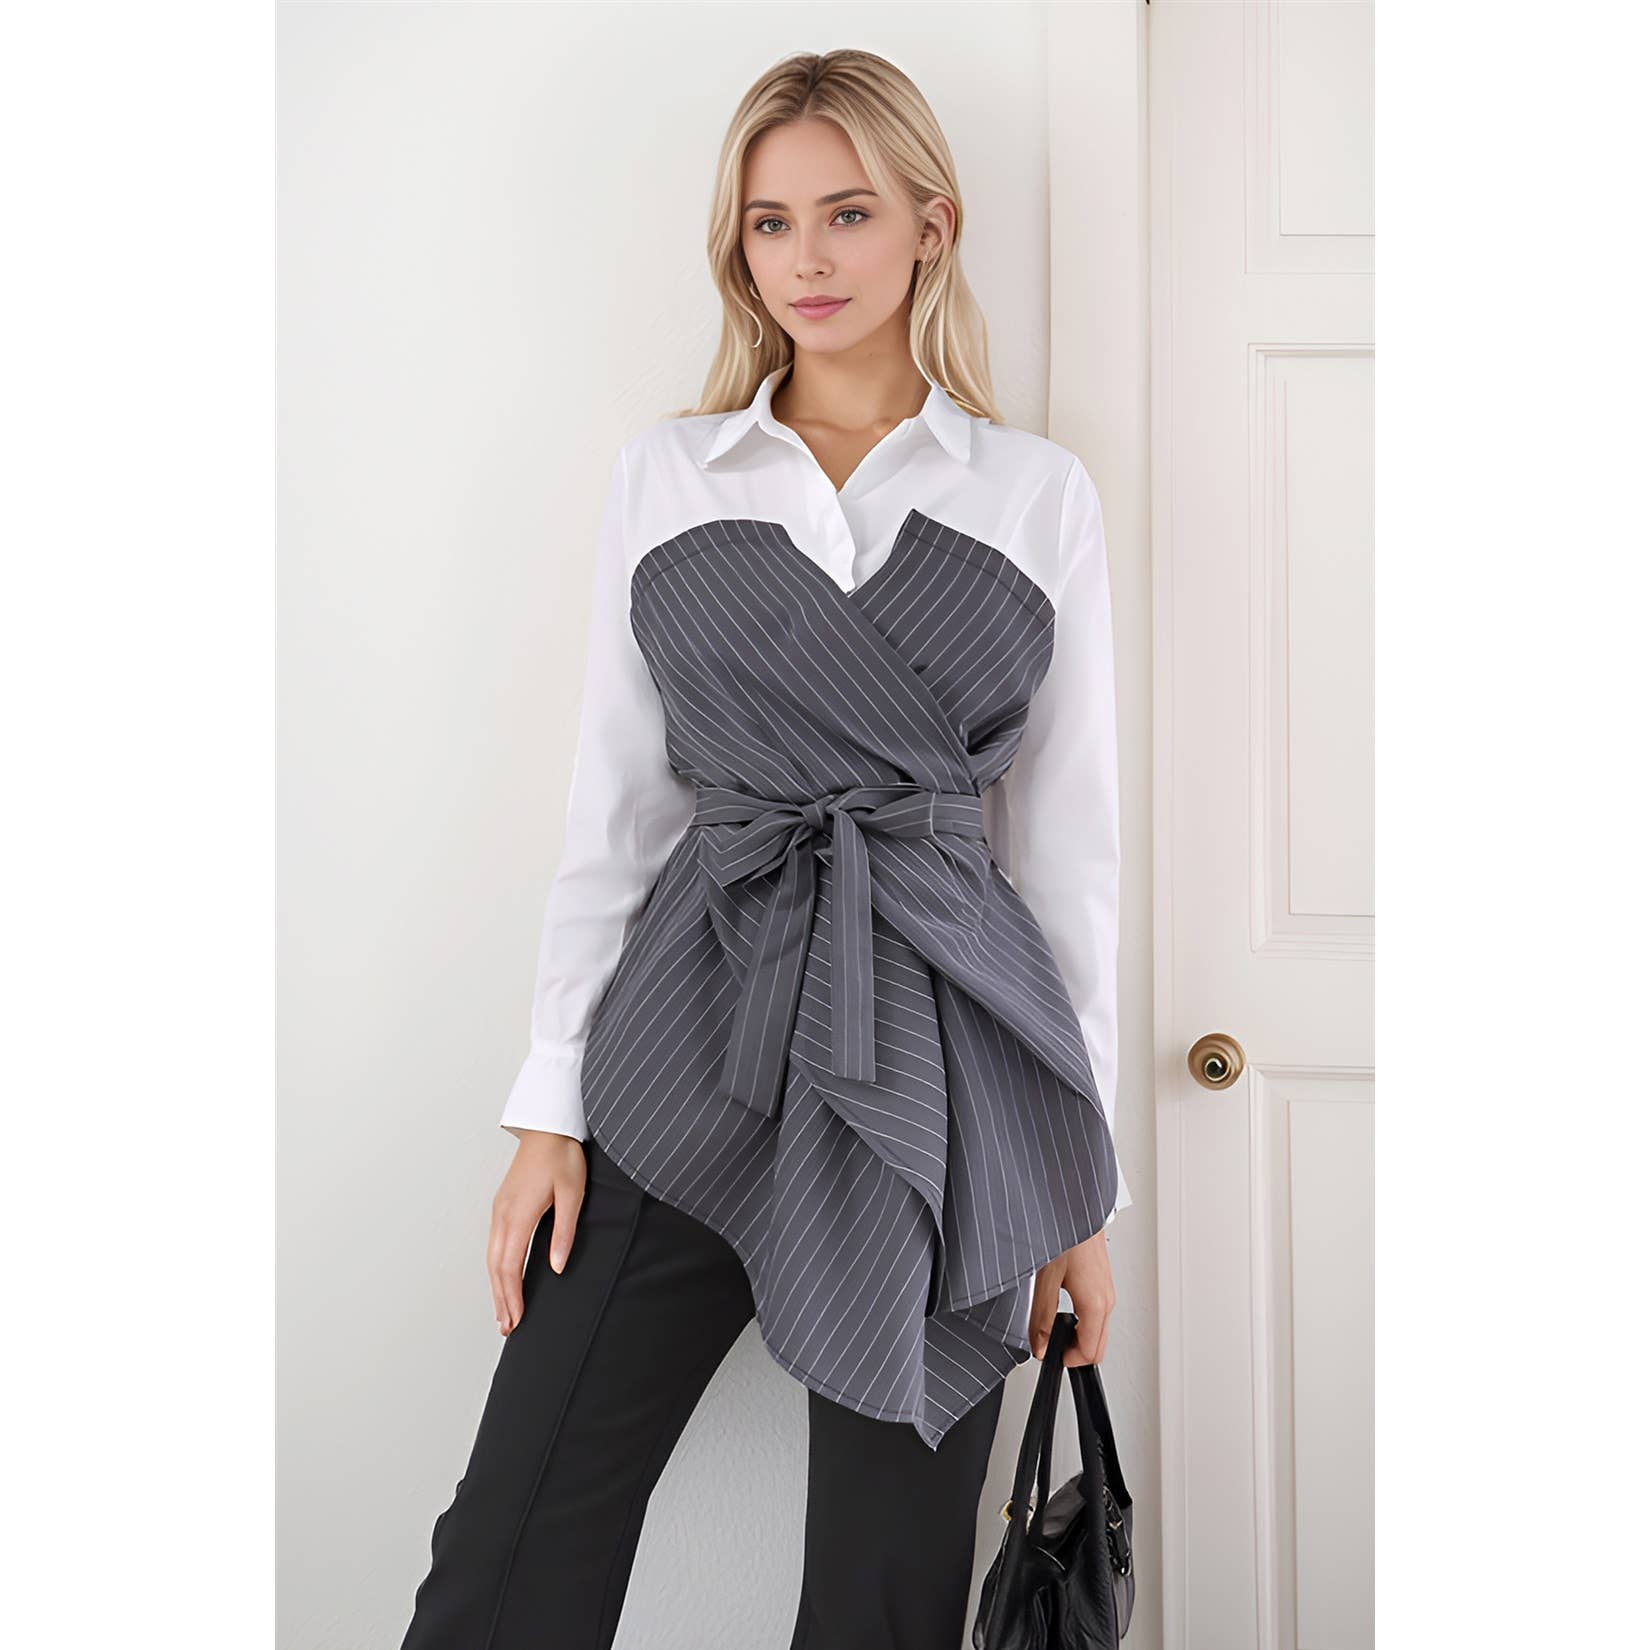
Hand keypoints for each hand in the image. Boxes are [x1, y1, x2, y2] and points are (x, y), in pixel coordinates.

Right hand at [486, 1131, 586, 1337]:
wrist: (547, 1128)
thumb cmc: (562, 1156)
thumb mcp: (572, 1194)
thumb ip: (564, 1232)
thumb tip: (557, 1267)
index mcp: (519, 1214)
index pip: (510, 1265)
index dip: (512, 1296)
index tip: (517, 1319)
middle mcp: (502, 1214)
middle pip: (495, 1267)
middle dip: (501, 1299)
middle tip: (508, 1328)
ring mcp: (499, 1209)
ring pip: (491, 1257)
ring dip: (496, 1287)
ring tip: (502, 1313)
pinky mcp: (502, 1205)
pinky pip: (494, 1244)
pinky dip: (495, 1268)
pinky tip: (501, 1279)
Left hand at [1028, 1227, 1115, 1365]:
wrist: (1077, 1204)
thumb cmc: (1065, 1233)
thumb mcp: (1046, 1279)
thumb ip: (1042, 1317)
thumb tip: (1040, 1346)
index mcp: (1096, 1304)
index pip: (1090, 1353)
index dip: (1066, 1361)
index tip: (1047, 1354)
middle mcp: (1107, 1299)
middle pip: (1098, 1346)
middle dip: (1073, 1352)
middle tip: (1048, 1344)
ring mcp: (1107, 1290)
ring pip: (1099, 1329)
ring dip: (1077, 1335)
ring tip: (1051, 1324)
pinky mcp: (1103, 1280)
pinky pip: (1097, 1312)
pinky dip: (1082, 1320)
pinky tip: (1062, 1307)